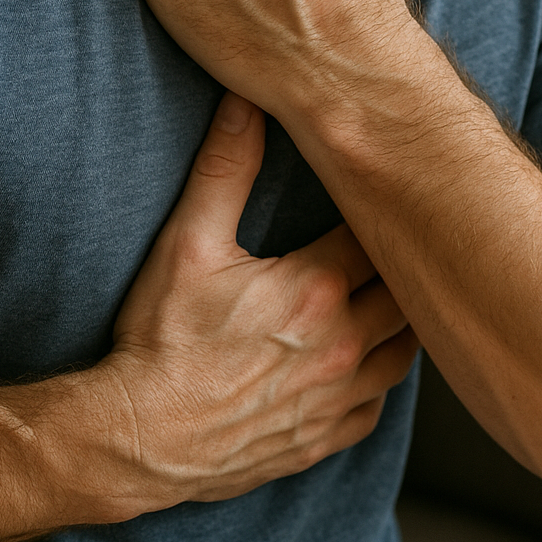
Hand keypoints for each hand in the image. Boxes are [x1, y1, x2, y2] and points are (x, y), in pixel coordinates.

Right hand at [87, 90, 417, 515]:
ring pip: (404, 354)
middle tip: (393, 239)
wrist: (137, 439)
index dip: (380, 210)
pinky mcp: (322, 440)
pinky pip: (376, 409)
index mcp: (317, 288)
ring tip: (386, 294)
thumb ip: (225, 167)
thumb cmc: (159, 340)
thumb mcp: (188, 242)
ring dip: (399, 323)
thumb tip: (245, 101)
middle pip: (405, 293)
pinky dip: (377, 381)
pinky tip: (363, 361)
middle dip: (399, 264)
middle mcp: (341, 344)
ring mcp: (336, 399)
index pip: (379, 233)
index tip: (379, 193)